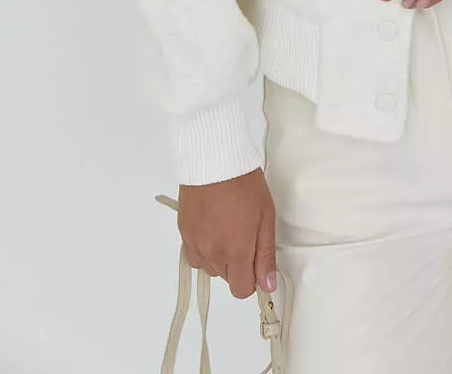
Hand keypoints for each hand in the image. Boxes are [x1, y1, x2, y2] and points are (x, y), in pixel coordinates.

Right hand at [177, 167, 277, 298]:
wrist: (213, 160)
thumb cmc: (244, 184)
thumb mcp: (265, 217)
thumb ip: (265, 255)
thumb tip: (267, 285)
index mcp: (236, 252)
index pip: (241, 290)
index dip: (251, 279)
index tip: (255, 262)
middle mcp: (212, 254)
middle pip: (227, 277)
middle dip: (237, 263)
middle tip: (243, 233)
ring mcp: (195, 245)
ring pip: (210, 267)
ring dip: (220, 256)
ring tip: (227, 226)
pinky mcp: (183, 234)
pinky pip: (195, 255)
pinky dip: (204, 248)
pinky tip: (211, 227)